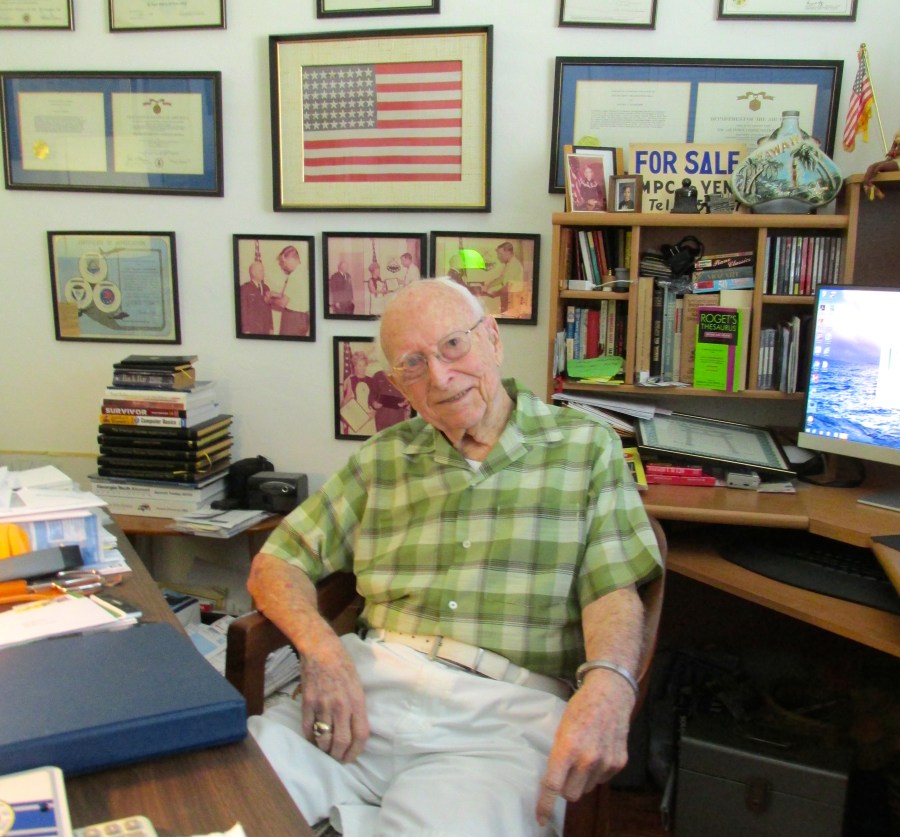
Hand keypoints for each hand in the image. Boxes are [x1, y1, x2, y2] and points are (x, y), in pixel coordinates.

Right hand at [298, 634, 369, 762]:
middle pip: (341, 742)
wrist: (321, 649)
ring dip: (324, 749)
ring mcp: (323, 705)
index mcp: (357, 701)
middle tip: (336, 758)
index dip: (356, 752)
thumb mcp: (358, 685)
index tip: (350, 758)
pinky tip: (312, 738)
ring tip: (324, 751)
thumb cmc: (343, 665)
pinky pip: (308, 728)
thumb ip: (357, 707)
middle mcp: (341, 705)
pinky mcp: (308, 702)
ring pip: (323, 738)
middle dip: (338, 756)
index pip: (360, 735)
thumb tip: (354, 731)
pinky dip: (310, 738)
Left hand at [535, 670, 635, 826]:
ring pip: (587, 788)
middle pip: (571, 794)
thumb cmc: (581, 708)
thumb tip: (554, 780)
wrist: (610, 694)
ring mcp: (605, 762)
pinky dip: (597, 772)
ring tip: (584, 755)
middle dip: (566, 787)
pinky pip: (602, 779)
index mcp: (568, 747)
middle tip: (566, 771)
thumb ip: (558, 755)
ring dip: (582, 779)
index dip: (545, 805)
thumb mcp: (561, 728)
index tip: (540, 818)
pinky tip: (598, 752)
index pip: (553, 785)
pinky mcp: (619, 763)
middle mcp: (587, 758)